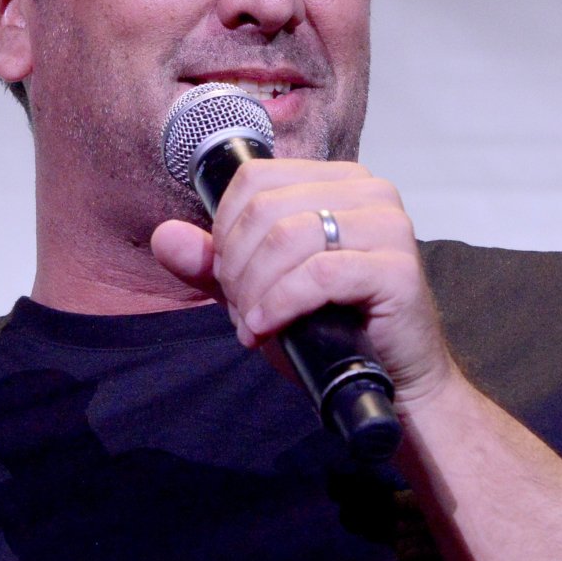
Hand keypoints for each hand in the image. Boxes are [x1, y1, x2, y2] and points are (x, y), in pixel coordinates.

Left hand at [150, 158, 461, 411]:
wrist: (396, 380)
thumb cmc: (334, 330)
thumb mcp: (261, 290)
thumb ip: (214, 264)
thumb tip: (164, 236)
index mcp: (337, 180)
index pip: (254, 180)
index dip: (225, 231)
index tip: (229, 279)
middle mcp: (368, 190)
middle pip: (264, 210)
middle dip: (237, 267)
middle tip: (241, 309)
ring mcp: (387, 225)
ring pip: (287, 239)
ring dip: (255, 289)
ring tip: (254, 323)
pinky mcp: (396, 267)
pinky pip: (317, 275)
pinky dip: (279, 305)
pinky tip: (267, 327)